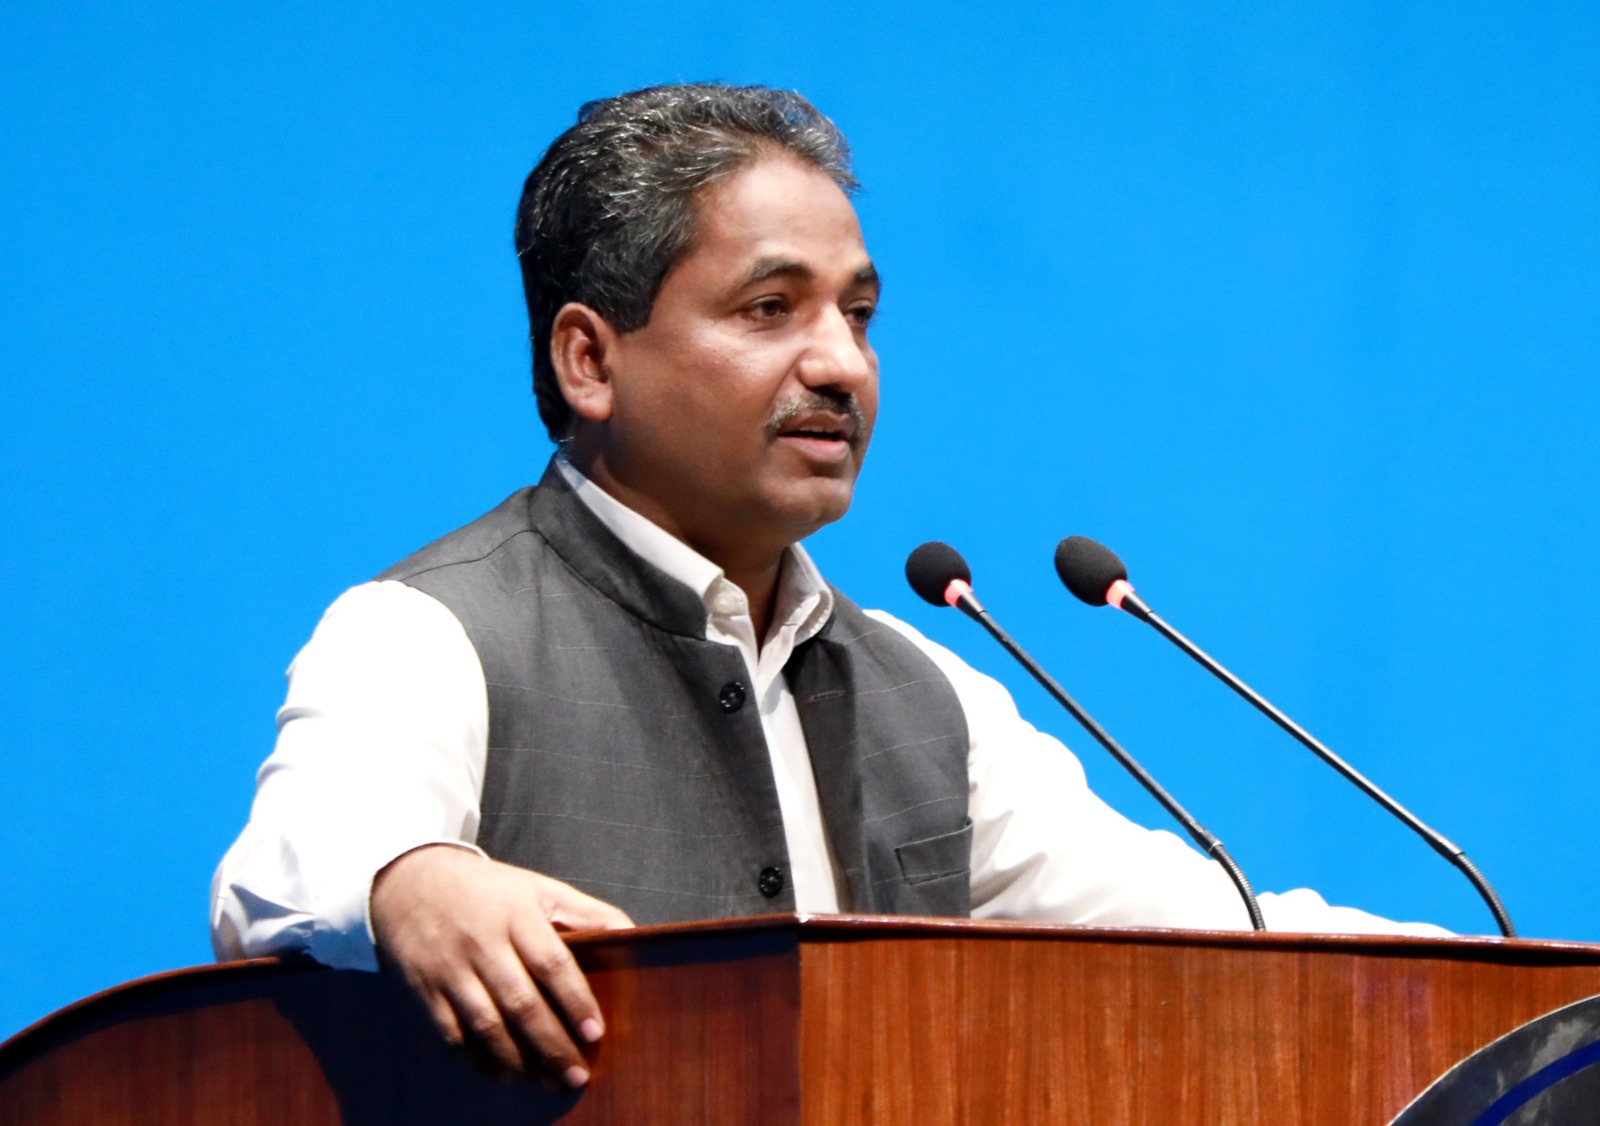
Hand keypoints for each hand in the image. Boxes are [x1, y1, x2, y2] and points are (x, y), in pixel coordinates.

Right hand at [369, 844, 632, 1086]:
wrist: (409, 881)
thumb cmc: (487, 890)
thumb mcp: (537, 888)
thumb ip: (586, 912)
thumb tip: (631, 935)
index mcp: (516, 915)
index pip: (551, 962)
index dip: (574, 1000)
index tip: (595, 1032)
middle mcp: (482, 944)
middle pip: (520, 1003)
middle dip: (552, 1043)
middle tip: (577, 1073)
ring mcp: (450, 970)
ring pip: (487, 1026)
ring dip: (520, 1061)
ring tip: (549, 1081)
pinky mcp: (425, 992)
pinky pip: (454, 1036)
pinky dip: (481, 1061)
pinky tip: (507, 1075)